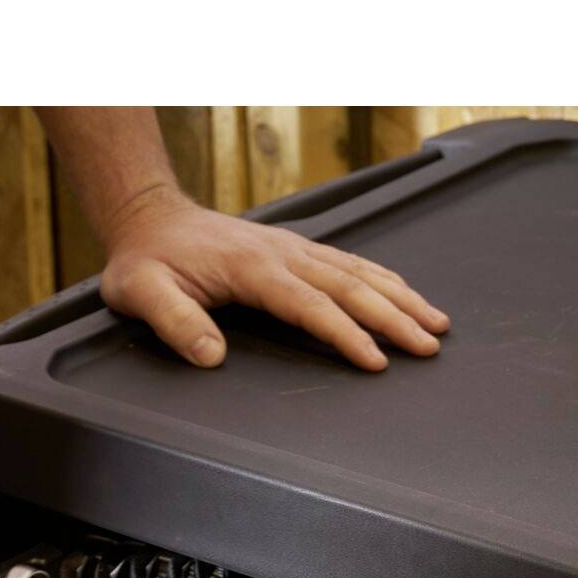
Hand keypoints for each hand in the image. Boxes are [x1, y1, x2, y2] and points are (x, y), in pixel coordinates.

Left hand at [98, 186, 448, 371]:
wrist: (149, 218)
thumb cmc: (145, 262)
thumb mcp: (140, 293)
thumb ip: (174, 322)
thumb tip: (210, 355)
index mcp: (251, 268)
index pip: (309, 304)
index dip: (345, 333)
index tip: (376, 359)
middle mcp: (282, 253)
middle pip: (349, 287)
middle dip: (394, 317)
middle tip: (429, 346)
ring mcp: (293, 247)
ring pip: (358, 272)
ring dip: (400, 297)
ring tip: (437, 323)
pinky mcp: (295, 249)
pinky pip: (349, 262)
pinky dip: (383, 279)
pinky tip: (404, 294)